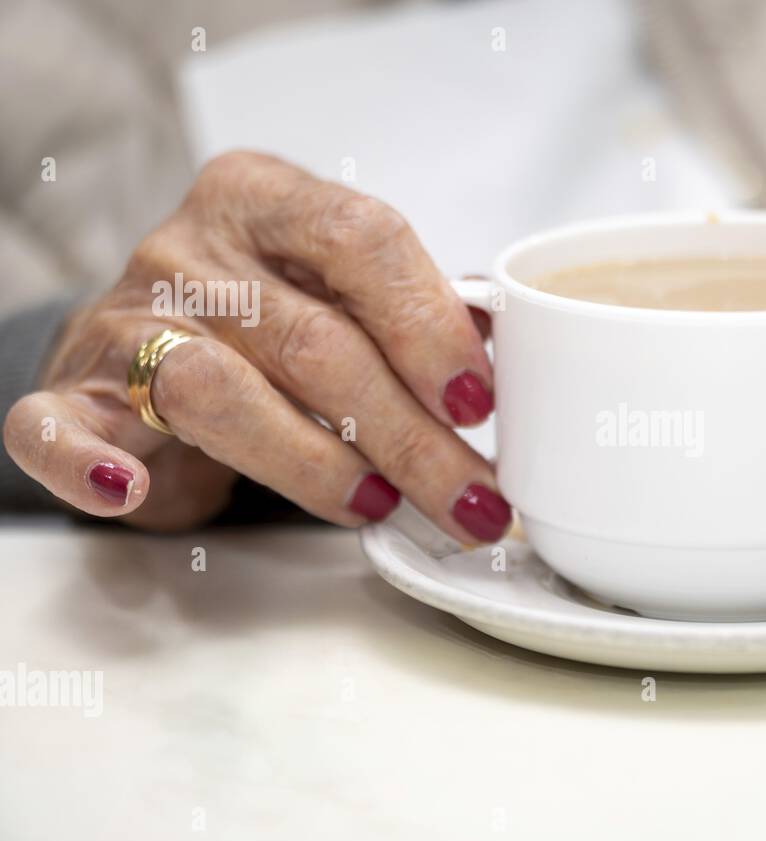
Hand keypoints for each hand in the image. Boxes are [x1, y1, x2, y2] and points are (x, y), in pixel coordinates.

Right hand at [2, 152, 510, 540]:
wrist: (140, 347)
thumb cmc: (264, 321)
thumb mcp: (340, 291)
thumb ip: (408, 307)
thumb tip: (500, 341)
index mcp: (268, 200)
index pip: (362, 237)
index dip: (428, 325)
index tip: (479, 404)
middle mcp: (192, 249)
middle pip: (315, 341)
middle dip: (409, 437)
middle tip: (471, 500)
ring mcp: (125, 319)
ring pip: (220, 393)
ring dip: (317, 466)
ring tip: (379, 508)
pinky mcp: (72, 392)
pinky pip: (59, 426)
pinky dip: (89, 463)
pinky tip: (133, 490)